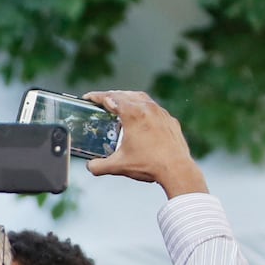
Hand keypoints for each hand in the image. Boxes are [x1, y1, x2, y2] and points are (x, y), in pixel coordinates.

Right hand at [82, 91, 208, 198]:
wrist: (176, 169)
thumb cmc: (148, 165)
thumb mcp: (117, 166)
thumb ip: (98, 166)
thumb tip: (90, 166)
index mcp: (133, 114)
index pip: (111, 99)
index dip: (96, 97)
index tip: (88, 97)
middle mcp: (148, 109)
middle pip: (126, 95)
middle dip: (111, 96)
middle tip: (102, 101)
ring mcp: (161, 113)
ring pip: (141, 98)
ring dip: (128, 99)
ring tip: (120, 105)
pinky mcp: (170, 120)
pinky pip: (154, 108)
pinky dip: (143, 108)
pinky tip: (140, 118)